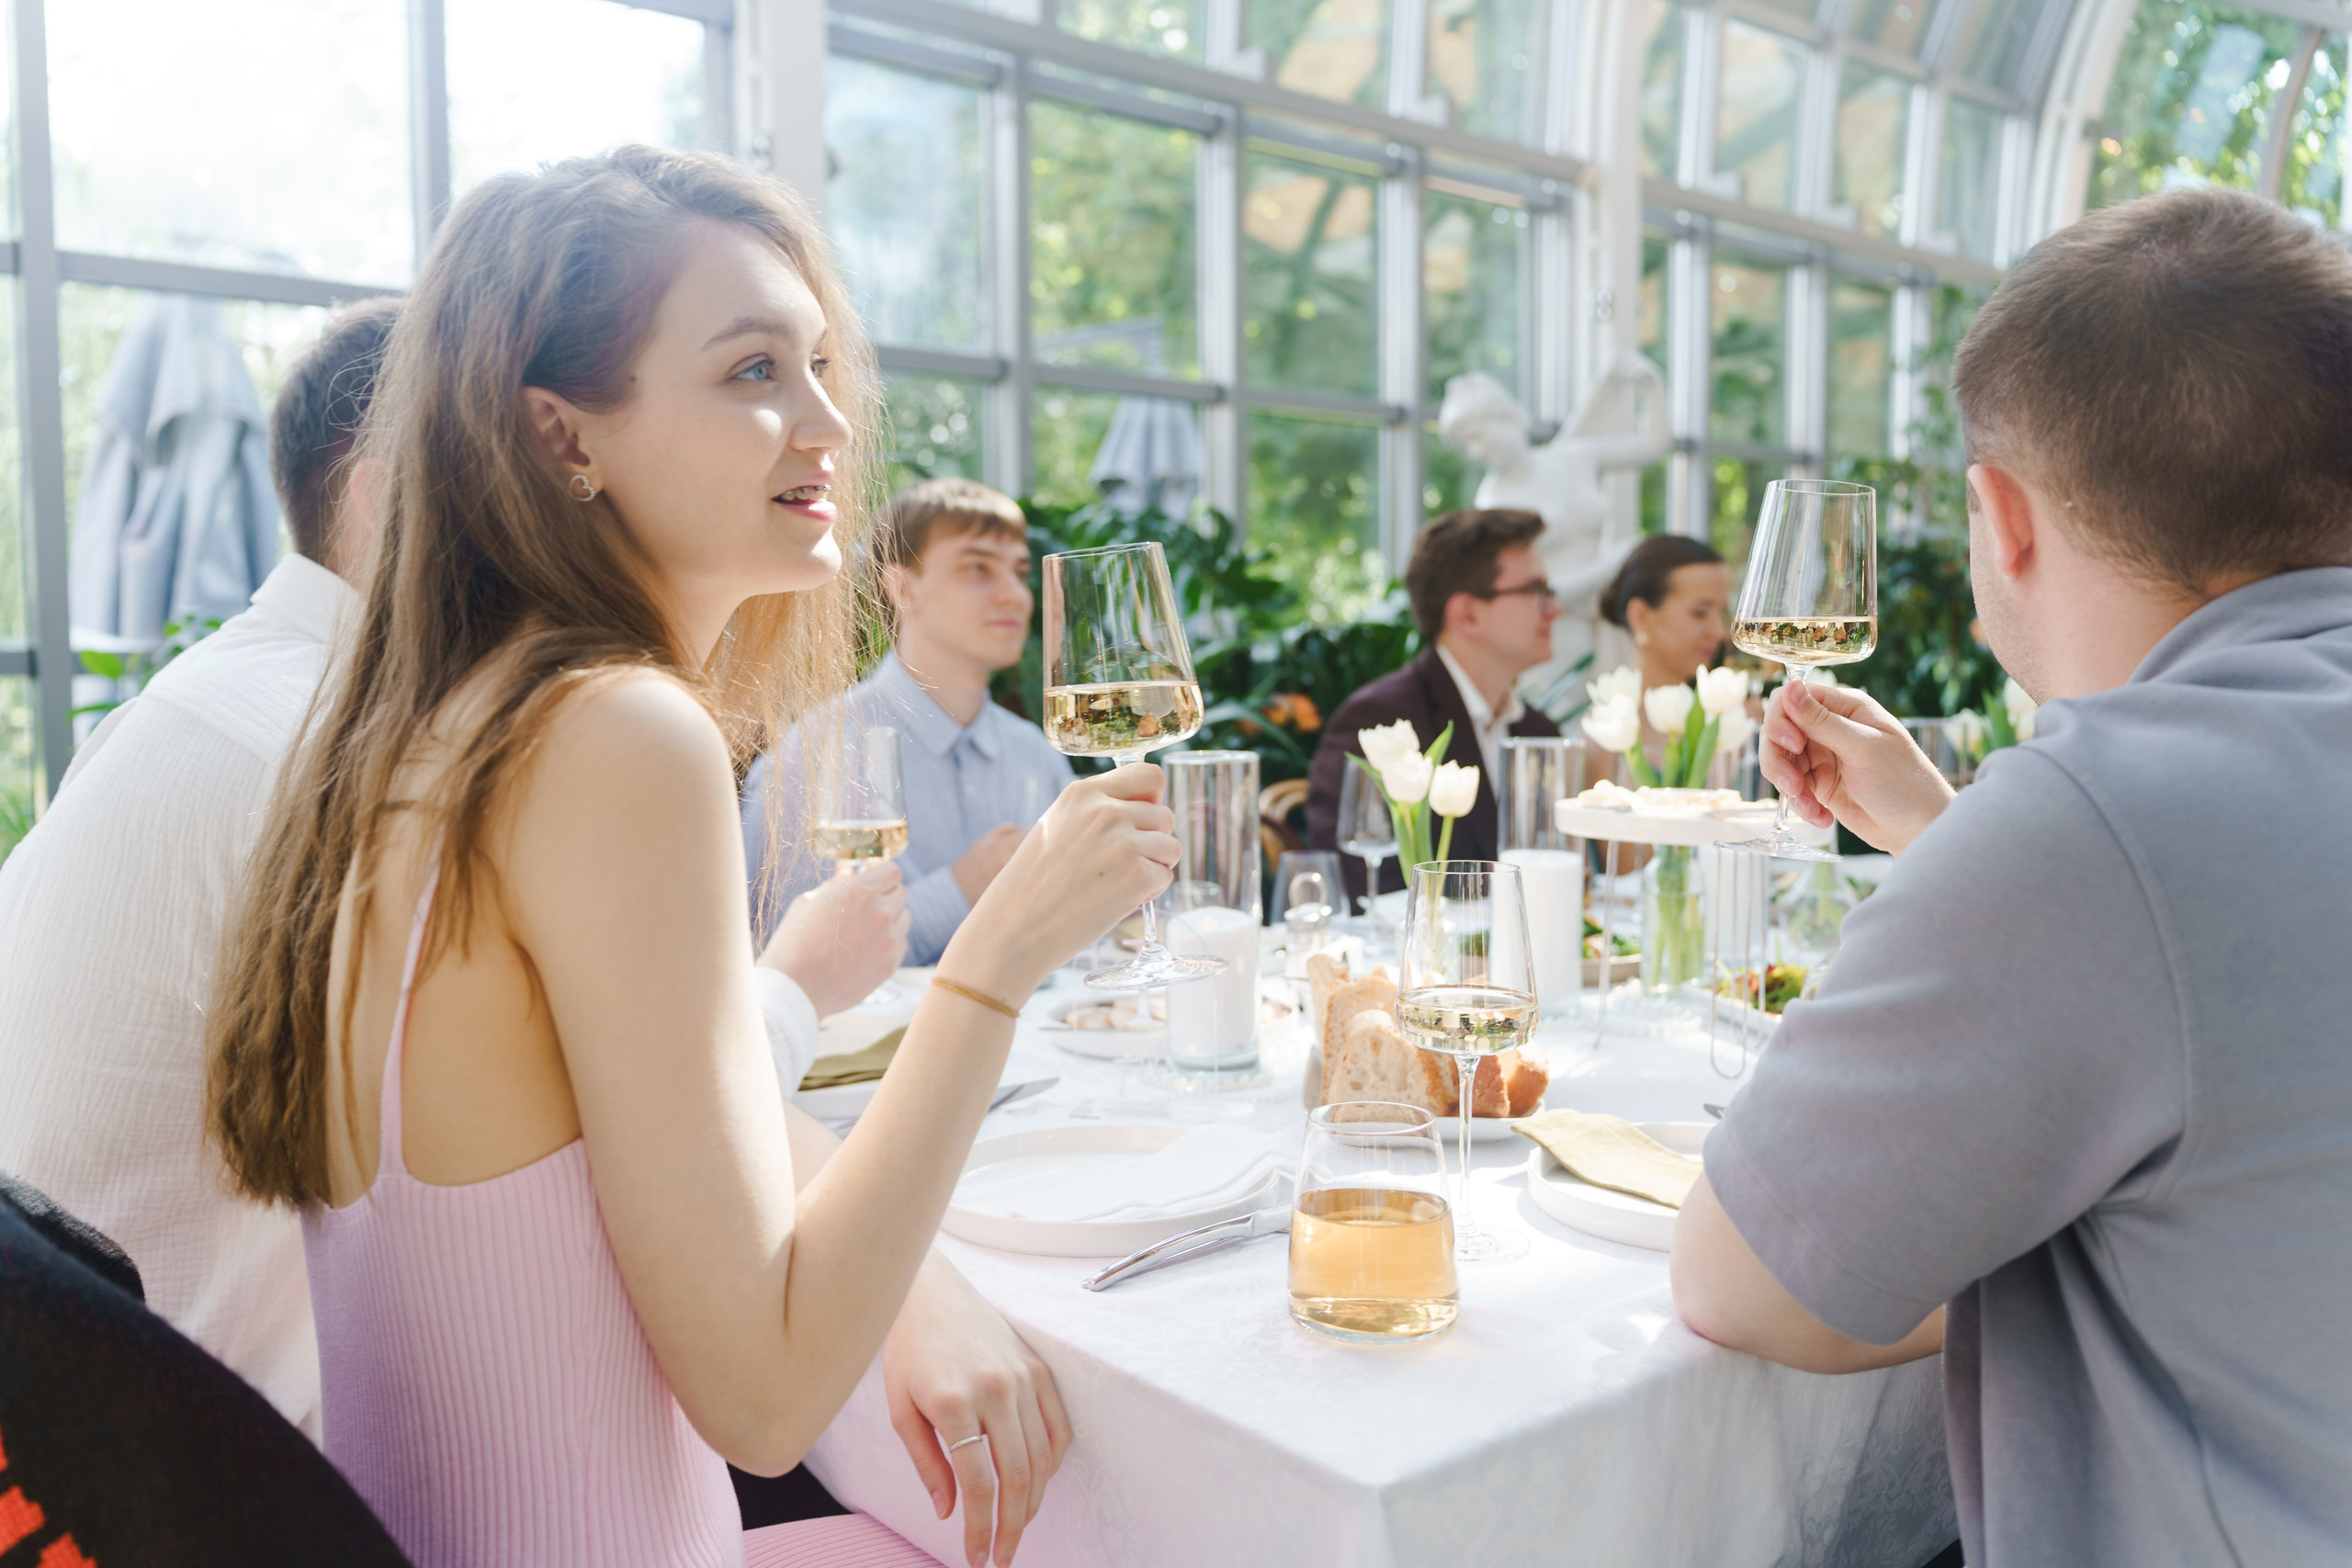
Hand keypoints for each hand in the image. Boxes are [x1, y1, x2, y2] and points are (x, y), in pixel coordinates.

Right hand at [757, 861, 909, 1016]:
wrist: (795, 988)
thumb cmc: (794, 942)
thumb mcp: (810, 902)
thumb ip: (837, 883)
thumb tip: (851, 870)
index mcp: (860, 892)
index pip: (892, 871)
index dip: (881, 872)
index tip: (872, 876)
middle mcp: (881, 914)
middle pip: (901, 893)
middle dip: (885, 893)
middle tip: (865, 903)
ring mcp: (889, 941)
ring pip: (904, 919)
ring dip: (890, 918)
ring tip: (863, 928)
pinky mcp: (890, 964)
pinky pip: (900, 943)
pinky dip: (889, 941)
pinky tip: (866, 948)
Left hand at [884, 1257, 1071, 1567]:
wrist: (932, 1290)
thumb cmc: (909, 1349)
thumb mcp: (901, 1409)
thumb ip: (927, 1463)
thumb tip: (948, 1511)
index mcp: (955, 1402)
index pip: (978, 1484)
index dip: (980, 1528)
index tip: (977, 1557)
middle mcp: (997, 1390)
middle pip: (1017, 1478)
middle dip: (1012, 1527)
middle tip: (1002, 1555)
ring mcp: (1023, 1378)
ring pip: (1042, 1458)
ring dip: (1034, 1502)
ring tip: (1017, 1526)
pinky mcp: (1038, 1369)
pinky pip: (1057, 1427)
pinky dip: (1052, 1462)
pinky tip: (1037, 1482)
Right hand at [941, 766, 1178, 998]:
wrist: (1013, 929)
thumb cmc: (1032, 885)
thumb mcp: (1056, 826)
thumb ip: (1096, 812)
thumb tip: (1146, 809)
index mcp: (1083, 793)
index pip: (1149, 775)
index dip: (1152, 801)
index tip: (1138, 823)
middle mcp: (1106, 810)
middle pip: (1164, 816)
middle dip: (1152, 842)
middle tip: (1121, 867)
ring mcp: (1123, 842)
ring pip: (1171, 847)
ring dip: (1153, 868)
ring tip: (1117, 884)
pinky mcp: (1136, 876)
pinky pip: (1164, 877)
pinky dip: (1148, 893)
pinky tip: (1115, 901)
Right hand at [1760, 678, 1954, 854]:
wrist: (1919, 828)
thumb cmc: (1904, 782)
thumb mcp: (1863, 748)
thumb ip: (1822, 721)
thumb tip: (1790, 687)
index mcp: (1845, 708)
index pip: (1792, 699)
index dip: (1782, 720)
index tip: (1793, 746)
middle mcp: (1830, 728)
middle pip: (1779, 732)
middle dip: (1779, 760)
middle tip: (1793, 786)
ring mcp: (1824, 757)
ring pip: (1781, 762)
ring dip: (1789, 787)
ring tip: (1811, 808)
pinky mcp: (1821, 785)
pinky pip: (1793, 789)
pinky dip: (1801, 805)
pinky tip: (1822, 817)